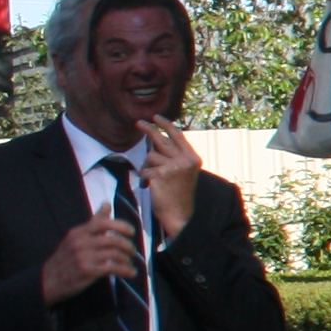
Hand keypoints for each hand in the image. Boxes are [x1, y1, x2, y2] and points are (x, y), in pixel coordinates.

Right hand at [39, 214, 144, 305]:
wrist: (48, 280)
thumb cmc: (66, 257)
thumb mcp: (76, 237)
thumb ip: (94, 222)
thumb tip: (107, 204)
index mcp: (78, 232)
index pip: (103, 223)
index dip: (121, 225)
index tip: (131, 232)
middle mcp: (80, 243)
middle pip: (113, 240)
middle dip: (128, 246)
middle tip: (132, 251)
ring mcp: (83, 257)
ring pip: (115, 254)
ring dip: (127, 259)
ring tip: (129, 263)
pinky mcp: (87, 271)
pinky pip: (113, 268)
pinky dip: (126, 270)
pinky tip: (131, 273)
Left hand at [136, 121, 202, 239]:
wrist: (181, 214)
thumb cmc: (180, 194)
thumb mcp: (184, 172)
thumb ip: (175, 157)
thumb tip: (158, 140)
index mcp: (192, 158)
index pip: (177, 135)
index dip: (165, 124)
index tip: (156, 117)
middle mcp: (185, 160)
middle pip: (161, 139)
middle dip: (148, 129)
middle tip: (138, 123)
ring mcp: (173, 167)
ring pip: (150, 156)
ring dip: (148, 166)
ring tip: (156, 179)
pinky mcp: (161, 175)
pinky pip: (145, 170)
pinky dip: (145, 178)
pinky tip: (153, 186)